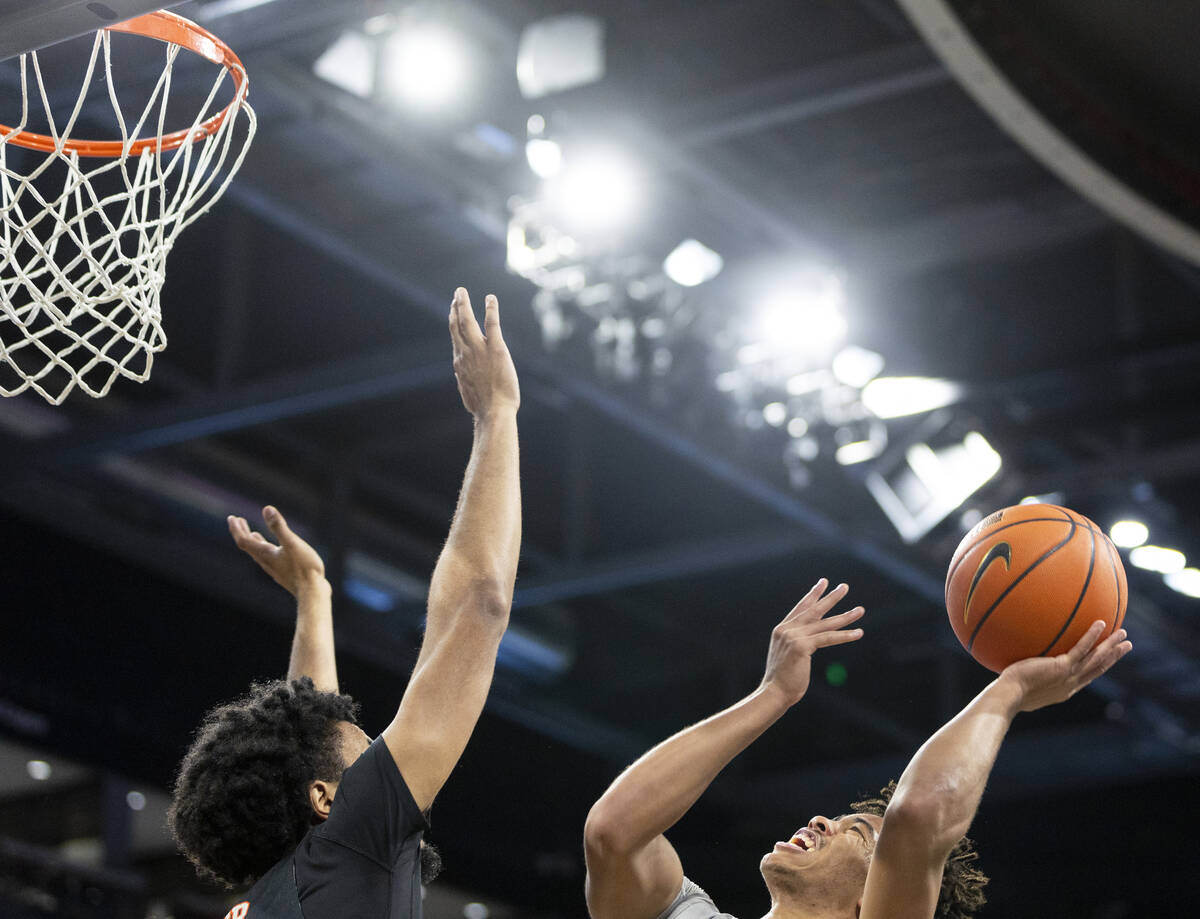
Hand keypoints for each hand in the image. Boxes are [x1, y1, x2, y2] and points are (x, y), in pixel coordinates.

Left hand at [228, 506, 326, 597]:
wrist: (312, 592)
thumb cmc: (303, 568)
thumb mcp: (292, 544)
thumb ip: (279, 527)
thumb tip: (267, 509)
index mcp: (265, 554)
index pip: (244, 541)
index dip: (236, 529)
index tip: (232, 518)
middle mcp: (266, 562)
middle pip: (248, 546)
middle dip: (242, 532)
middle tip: (237, 520)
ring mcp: (275, 568)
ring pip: (258, 553)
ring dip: (253, 541)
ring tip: (252, 533)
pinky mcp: (284, 572)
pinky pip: (269, 559)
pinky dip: (266, 549)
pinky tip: (274, 549)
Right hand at [449, 287, 518, 418]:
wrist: (493, 411)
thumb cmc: (483, 407)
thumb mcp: (468, 392)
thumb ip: (464, 379)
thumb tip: (458, 374)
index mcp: (460, 362)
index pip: (455, 337)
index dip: (453, 321)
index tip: (453, 311)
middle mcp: (465, 352)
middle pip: (456, 324)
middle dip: (455, 307)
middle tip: (457, 294)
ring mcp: (479, 349)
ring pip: (467, 321)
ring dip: (463, 304)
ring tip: (462, 291)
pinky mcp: (496, 349)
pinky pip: (491, 324)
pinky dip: (490, 309)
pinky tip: (490, 298)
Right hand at [759, 579, 864, 705]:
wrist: (774, 692)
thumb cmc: (782, 679)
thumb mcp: (788, 655)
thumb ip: (798, 644)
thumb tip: (811, 642)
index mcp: (782, 630)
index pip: (801, 608)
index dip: (813, 595)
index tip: (823, 582)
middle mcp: (787, 629)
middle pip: (814, 610)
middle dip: (831, 597)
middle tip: (844, 586)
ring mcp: (794, 637)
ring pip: (825, 624)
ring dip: (845, 616)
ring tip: (860, 610)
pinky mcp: (802, 647)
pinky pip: (828, 638)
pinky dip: (845, 635)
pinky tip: (858, 633)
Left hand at [1000, 621, 1131, 712]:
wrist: (1008, 696)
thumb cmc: (1008, 692)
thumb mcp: (1022, 684)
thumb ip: (1027, 674)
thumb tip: (1018, 665)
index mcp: (1064, 689)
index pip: (1086, 676)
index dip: (1099, 667)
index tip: (1108, 658)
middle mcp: (1071, 684)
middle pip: (1098, 668)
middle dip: (1114, 657)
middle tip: (1127, 645)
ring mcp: (1068, 676)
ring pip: (1096, 659)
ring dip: (1111, 646)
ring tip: (1124, 634)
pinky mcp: (1062, 667)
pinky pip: (1081, 648)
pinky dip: (1092, 636)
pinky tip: (1101, 623)